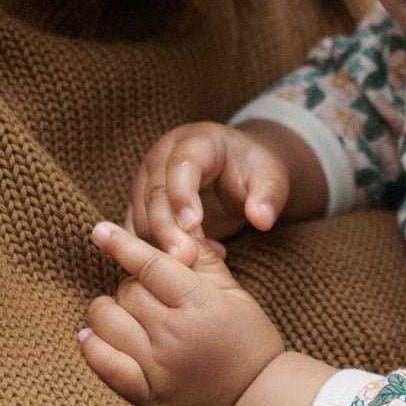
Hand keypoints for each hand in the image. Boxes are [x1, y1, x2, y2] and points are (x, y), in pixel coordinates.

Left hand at [80, 221, 284, 405]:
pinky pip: (102, 364)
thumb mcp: (236, 294)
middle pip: (127, 291)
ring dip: (108, 309)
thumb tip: (179, 229)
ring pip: (107, 323)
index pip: (151, 266)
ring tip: (124, 310)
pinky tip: (91, 334)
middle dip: (133, 283)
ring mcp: (156, 367)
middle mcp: (174, 335)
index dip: (123, 245)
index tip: (100, 230)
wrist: (257, 400)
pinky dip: (92, 346)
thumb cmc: (250, 340)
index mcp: (200, 305)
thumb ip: (204, 262)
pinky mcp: (144, 394)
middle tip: (151, 290)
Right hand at [126, 121, 293, 260]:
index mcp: (196, 140)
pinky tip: (180, 265)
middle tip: (185, 258)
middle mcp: (163, 156)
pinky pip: (135, 229)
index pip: (181, 164)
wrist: (239, 172)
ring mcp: (147, 179)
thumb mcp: (271, 177)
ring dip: (159, 242)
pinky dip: (152, 250)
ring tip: (192, 263)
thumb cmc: (254, 171)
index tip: (193, 226)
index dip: (183, 195)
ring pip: (140, 214)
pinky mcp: (141, 204)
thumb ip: (268, 196)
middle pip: (155, 192)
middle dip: (167, 227)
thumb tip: (262, 220)